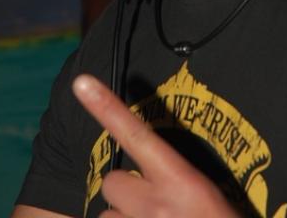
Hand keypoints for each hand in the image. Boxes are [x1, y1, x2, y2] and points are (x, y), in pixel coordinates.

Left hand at [73, 75, 240, 217]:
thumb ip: (174, 182)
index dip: (106, 107)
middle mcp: (156, 203)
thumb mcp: (206, 199)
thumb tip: (146, 176)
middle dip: (124, 194)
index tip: (80, 82)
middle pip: (112, 182)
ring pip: (107, 217)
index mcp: (182, 181)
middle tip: (152, 209)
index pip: (139, 135)